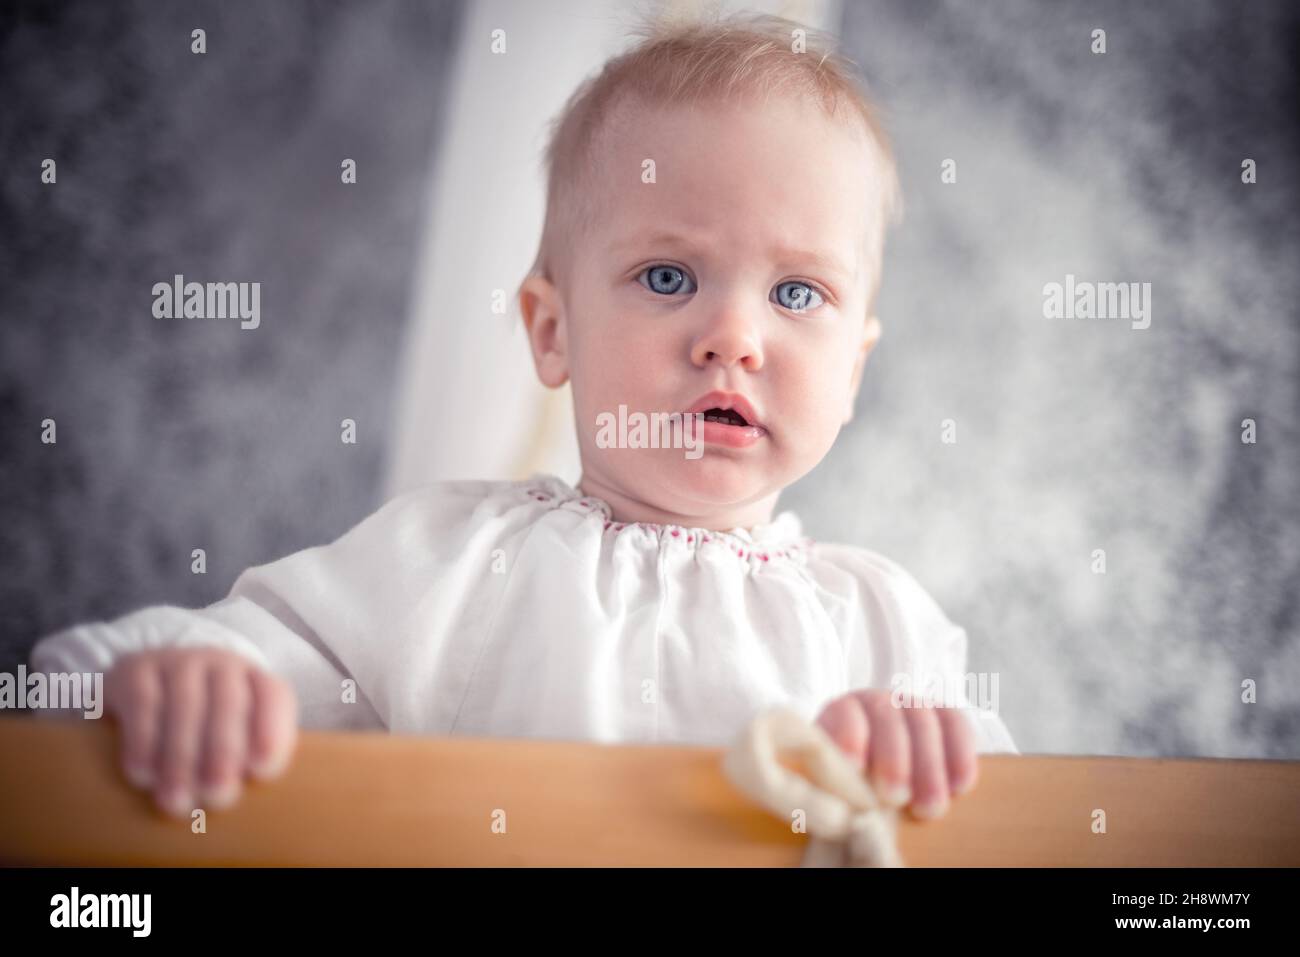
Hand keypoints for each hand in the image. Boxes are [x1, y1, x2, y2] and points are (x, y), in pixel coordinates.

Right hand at [104, 646, 297, 816]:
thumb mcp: (233, 731)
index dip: (271, 731)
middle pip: (229, 704)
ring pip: (184, 706)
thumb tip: (245, 801)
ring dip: (181, 758)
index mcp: (255, 679)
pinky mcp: (137, 668)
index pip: (273, 696)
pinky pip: (143, 703)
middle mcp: (222, 664)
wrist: (147, 679)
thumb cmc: (202, 720)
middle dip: (224, 753)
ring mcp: (179, 661)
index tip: (262, 771)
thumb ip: (246, 756)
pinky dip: (143, 742)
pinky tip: (142, 774)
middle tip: (217, 796)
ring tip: (176, 800)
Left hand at [815, 688, 975, 819]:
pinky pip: (957, 725)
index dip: (849, 737)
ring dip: (929, 768)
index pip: (844, 714)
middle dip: (893, 760)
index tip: (855, 768)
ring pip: (923, 723)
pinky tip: (960, 787)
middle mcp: (876, 702)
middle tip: (894, 798)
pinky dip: (960, 756)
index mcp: (840, 713)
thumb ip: (839, 788)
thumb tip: (828, 807)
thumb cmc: (854, 792)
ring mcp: (913, 705)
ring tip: (929, 809)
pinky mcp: (945, 715)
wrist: (893, 778)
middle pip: (886, 718)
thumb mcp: (840, 787)